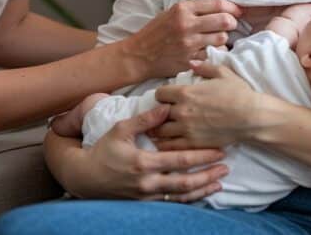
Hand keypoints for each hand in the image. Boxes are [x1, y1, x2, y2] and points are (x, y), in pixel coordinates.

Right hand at [56, 105, 229, 201]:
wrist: (85, 178)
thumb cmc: (103, 150)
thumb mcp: (121, 130)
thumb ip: (145, 120)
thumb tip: (167, 106)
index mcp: (143, 162)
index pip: (180, 160)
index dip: (202, 156)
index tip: (219, 150)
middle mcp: (147, 182)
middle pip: (186, 181)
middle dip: (208, 174)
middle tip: (226, 167)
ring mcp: (147, 196)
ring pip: (180, 196)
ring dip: (202, 189)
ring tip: (219, 183)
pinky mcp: (145, 203)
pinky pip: (171, 203)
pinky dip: (188, 199)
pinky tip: (201, 194)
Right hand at [123, 0, 241, 77]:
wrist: (138, 55)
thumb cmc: (155, 33)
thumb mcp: (171, 13)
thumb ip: (193, 9)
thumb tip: (220, 8)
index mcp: (182, 9)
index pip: (217, 4)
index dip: (232, 7)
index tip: (238, 11)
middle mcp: (186, 25)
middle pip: (224, 21)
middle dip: (232, 23)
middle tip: (231, 25)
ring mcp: (188, 44)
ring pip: (222, 39)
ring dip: (224, 39)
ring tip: (218, 39)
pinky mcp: (189, 60)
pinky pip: (214, 55)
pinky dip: (216, 53)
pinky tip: (211, 51)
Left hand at [150, 62, 264, 149]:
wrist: (251, 117)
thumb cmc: (239, 93)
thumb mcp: (223, 73)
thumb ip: (204, 67)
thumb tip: (191, 63)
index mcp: (185, 93)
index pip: (159, 94)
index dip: (162, 95)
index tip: (168, 98)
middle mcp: (181, 111)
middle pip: (157, 113)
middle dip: (159, 113)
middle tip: (164, 115)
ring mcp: (186, 129)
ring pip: (160, 131)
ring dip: (159, 129)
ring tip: (163, 129)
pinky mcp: (193, 144)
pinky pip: (170, 146)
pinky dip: (165, 145)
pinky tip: (167, 143)